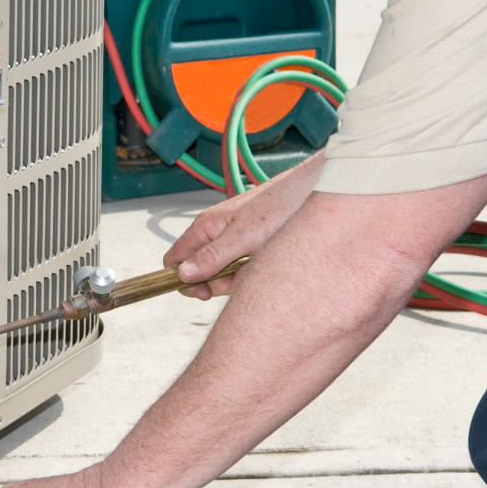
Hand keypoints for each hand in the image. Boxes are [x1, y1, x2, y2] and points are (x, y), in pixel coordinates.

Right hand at [162, 153, 321, 298]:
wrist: (311, 194)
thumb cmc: (278, 207)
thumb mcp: (243, 236)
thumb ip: (212, 256)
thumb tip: (181, 274)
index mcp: (205, 227)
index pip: (175, 258)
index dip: (181, 279)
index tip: (202, 292)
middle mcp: (214, 234)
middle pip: (198, 270)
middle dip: (214, 283)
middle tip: (236, 282)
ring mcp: (232, 241)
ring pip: (220, 272)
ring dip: (236, 279)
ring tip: (257, 267)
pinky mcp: (248, 247)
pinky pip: (239, 268)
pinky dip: (249, 273)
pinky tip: (263, 266)